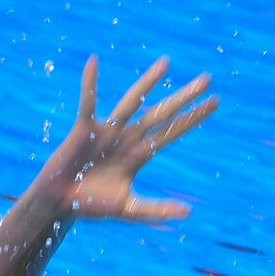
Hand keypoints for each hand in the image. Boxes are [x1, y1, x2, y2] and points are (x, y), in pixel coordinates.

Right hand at [34, 56, 217, 221]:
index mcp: (140, 155)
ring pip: (133, 102)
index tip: (215, 102)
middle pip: (160, 113)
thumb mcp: (127, 208)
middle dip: (183, 97)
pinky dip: (90, 84)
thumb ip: (155, 209)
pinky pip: (88, 102)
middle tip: (207, 78)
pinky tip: (94, 62)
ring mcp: (107, 130)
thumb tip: (187, 213)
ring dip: (149, 82)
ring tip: (166, 62)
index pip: (172, 132)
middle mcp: (128, 138)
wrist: (59, 203)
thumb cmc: (90, 205)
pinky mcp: (84, 128)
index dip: (193, 118)